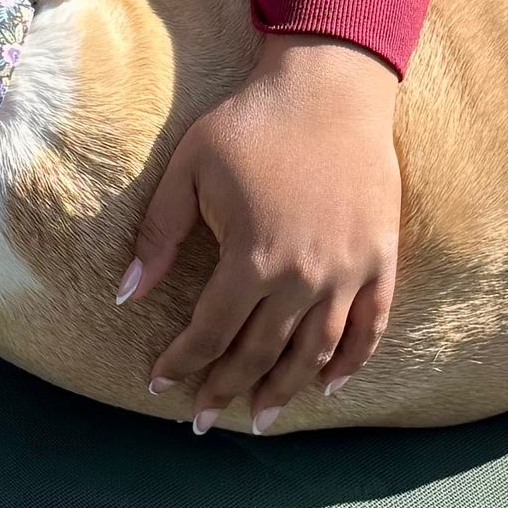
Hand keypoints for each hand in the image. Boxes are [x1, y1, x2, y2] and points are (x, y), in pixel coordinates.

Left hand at [116, 34, 400, 434]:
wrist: (331, 88)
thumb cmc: (254, 124)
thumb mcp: (189, 170)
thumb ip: (158, 235)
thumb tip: (126, 296)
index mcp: (252, 258)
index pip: (209, 333)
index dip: (181, 364)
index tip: (160, 385)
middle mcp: (303, 278)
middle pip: (259, 353)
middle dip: (225, 390)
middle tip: (204, 419)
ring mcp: (349, 272)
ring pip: (314, 352)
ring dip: (284, 391)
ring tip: (260, 418)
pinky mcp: (381, 259)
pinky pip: (370, 325)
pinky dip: (351, 361)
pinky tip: (329, 385)